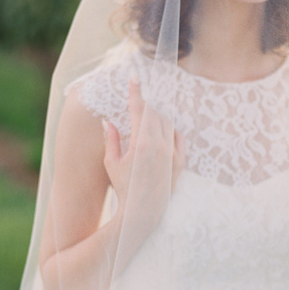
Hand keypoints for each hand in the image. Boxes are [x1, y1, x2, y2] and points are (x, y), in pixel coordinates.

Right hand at [103, 80, 184, 229]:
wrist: (143, 212)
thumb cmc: (123, 188)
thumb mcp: (112, 163)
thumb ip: (111, 139)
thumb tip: (108, 121)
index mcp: (142, 143)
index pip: (139, 109)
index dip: (136, 92)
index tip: (135, 77)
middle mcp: (160, 145)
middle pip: (155, 112)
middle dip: (147, 102)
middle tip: (143, 91)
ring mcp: (172, 153)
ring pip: (167, 123)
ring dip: (158, 114)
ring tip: (150, 109)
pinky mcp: (180, 162)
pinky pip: (178, 136)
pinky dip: (171, 128)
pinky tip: (164, 126)